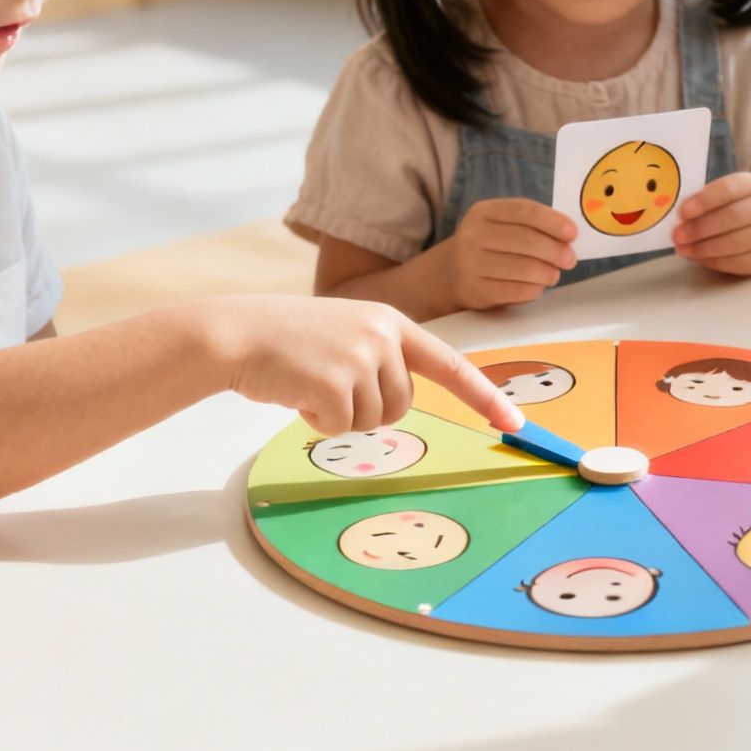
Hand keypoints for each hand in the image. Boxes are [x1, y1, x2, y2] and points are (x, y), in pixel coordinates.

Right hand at [225, 297, 522, 435]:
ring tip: (309, 382)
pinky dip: (317, 422)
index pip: (450, 363)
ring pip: (374, 421)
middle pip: (402, 405)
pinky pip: (342, 429)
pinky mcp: (337, 383)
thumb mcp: (345, 333)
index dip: (483, 396)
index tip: (515, 422)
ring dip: (340, 416)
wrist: (235, 332)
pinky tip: (296, 392)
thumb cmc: (285, 339)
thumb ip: (379, 357)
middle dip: (367, 408)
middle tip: (328, 384)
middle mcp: (383, 335)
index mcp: (390, 321)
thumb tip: (398, 403)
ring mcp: (361, 358)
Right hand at [437, 198, 577, 310]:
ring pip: (524, 268)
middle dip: (555, 250)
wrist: (448, 274)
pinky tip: (537, 286)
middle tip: (570, 259)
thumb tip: (568, 236)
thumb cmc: (487, 246)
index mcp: (483, 212)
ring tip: (554, 274)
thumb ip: (530, 225)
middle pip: (526, 240)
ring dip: (548, 272)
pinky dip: (534, 289)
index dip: (552, 221)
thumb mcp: (499, 225)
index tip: (572, 232)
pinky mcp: (474, 291)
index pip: (523, 211)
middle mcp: (473, 235)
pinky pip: (516, 291)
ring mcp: (471, 264)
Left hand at [672, 172, 750, 275]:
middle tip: (678, 235)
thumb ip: (701, 202)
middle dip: (701, 228)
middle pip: (733, 217)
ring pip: (736, 242)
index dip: (704, 201)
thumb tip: (678, 218)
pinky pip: (738, 262)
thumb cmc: (728, 208)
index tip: (682, 212)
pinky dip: (714, 261)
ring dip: (704, 248)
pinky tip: (698, 257)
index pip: (729, 189)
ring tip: (683, 249)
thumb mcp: (718, 196)